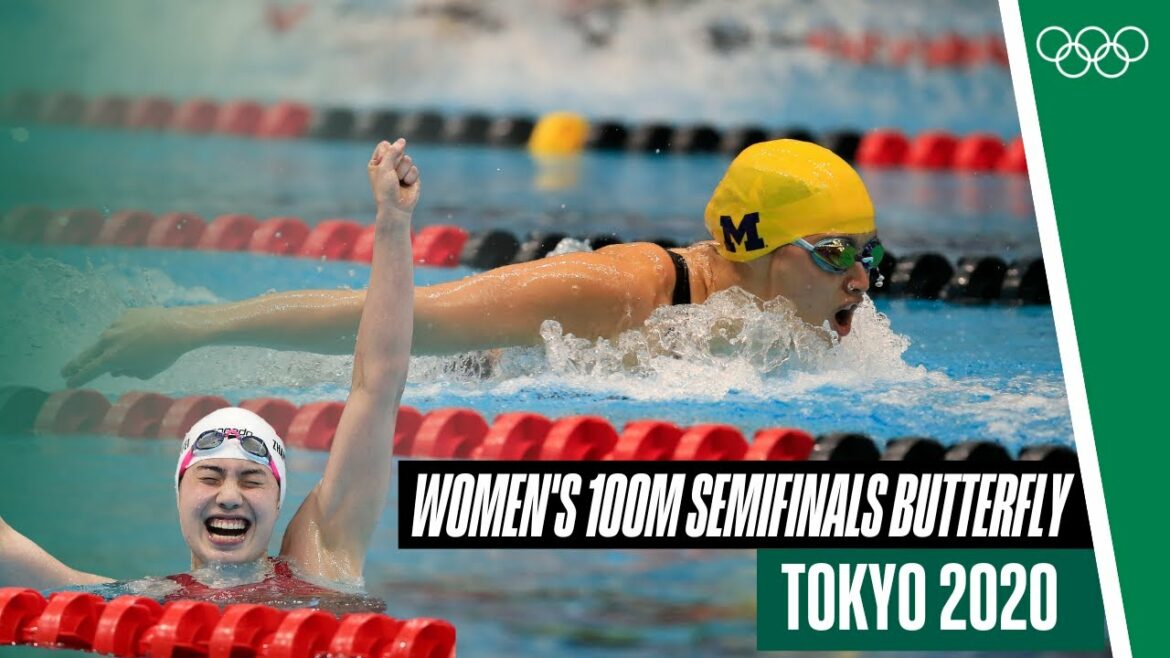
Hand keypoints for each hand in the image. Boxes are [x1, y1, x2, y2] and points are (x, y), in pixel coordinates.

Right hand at [59, 308, 195, 386]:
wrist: (178, 327)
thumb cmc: (164, 354)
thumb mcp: (147, 371)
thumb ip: (128, 372)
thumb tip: (118, 369)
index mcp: (113, 358)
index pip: (89, 371)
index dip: (78, 378)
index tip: (69, 382)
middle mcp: (109, 340)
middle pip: (87, 354)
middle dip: (75, 365)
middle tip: (64, 371)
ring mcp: (116, 325)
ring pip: (106, 340)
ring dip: (106, 348)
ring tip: (117, 354)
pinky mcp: (125, 315)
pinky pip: (120, 328)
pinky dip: (124, 335)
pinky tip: (137, 337)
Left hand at [368, 138, 420, 219]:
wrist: (396, 208)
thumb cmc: (385, 189)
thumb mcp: (385, 168)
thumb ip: (393, 152)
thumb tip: (402, 140)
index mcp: (377, 162)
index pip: (385, 146)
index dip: (387, 153)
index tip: (384, 166)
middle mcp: (389, 165)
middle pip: (398, 151)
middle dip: (396, 163)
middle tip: (392, 176)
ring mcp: (401, 170)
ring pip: (407, 159)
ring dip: (403, 171)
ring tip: (399, 182)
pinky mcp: (412, 176)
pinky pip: (414, 169)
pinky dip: (410, 178)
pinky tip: (406, 185)